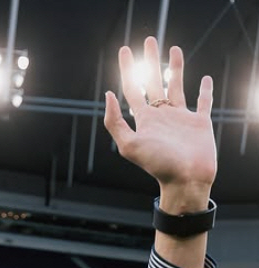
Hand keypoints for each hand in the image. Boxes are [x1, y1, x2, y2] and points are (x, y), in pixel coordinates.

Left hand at [104, 36, 215, 212]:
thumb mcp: (129, 145)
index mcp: (144, 120)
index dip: (127, 69)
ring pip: (176, 86)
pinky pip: (203, 102)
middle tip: (149, 40)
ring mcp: (181, 119)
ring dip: (175, 68)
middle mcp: (161, 116)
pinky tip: (205, 79)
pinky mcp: (200, 123)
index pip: (132, 89)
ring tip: (173, 49)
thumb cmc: (158, 165)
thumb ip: (115, 122)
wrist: (185, 180)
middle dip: (150, 61)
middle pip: (153, 81)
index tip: (125, 50)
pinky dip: (205, 90)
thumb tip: (108, 95)